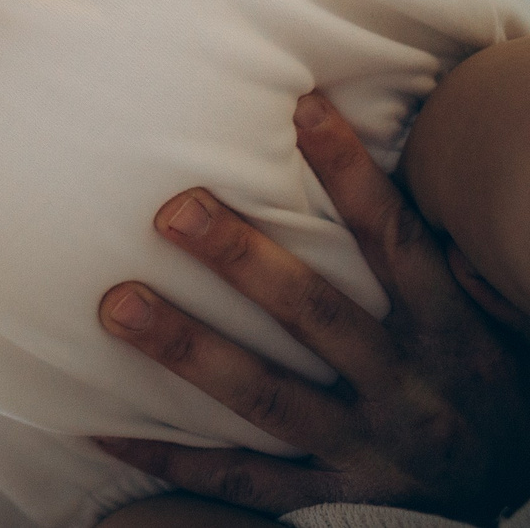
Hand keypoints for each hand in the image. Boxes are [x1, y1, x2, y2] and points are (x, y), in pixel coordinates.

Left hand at [93, 90, 529, 523]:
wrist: (520, 506)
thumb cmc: (477, 384)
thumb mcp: (474, 322)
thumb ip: (426, 262)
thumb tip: (360, 156)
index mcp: (445, 332)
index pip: (395, 241)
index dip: (353, 174)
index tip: (303, 105)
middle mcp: (406, 388)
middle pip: (315, 314)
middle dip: (242, 260)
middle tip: (171, 209)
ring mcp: (367, 449)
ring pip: (267, 397)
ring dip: (188, 350)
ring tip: (116, 305)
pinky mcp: (335, 501)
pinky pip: (243, 482)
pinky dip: (173, 460)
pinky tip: (103, 428)